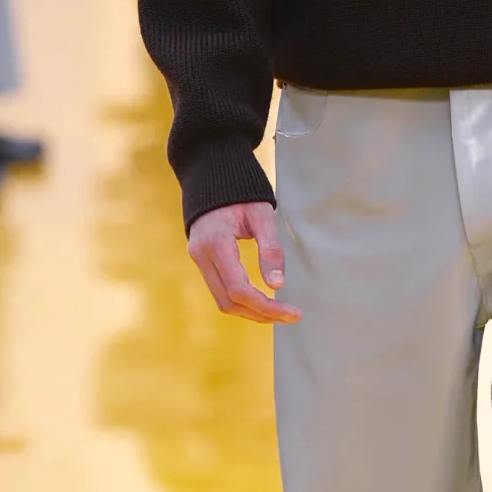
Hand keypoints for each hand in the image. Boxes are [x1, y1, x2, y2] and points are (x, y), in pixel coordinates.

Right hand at [187, 200, 298, 323]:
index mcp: (216, 243)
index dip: (267, 307)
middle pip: (229, 302)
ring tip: (279, 313)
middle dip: (261, 314)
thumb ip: (270, 249)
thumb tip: (277, 285)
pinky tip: (261, 301)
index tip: (294, 313)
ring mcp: (198, 259)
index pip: (239, 290)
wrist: (211, 176)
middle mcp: (201, 256)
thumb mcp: (262, 215)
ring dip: (250, 312)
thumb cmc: (241, 193)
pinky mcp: (201, 260)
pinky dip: (241, 301)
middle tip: (291, 316)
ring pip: (222, 301)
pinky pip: (219, 290)